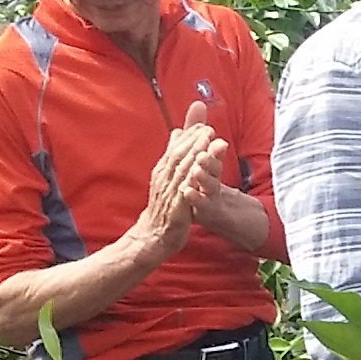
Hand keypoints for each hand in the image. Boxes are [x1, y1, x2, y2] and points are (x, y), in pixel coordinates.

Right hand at [134, 123, 229, 246]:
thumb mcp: (167, 177)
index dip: (189, 136)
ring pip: (181, 171)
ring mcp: (169, 194)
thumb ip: (174, 154)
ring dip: (194, 156)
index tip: (202, 124)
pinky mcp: (176, 210)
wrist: (152, 235)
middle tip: (208, 130)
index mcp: (163, 171)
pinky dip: (191, 181)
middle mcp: (164, 179)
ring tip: (207, 144)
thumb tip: (178, 130)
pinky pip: (184, 193)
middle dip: (193, 142)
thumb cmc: (163, 205)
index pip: (175, 148)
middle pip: (178, 156)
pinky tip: (201, 173)